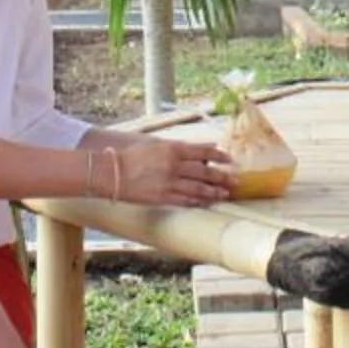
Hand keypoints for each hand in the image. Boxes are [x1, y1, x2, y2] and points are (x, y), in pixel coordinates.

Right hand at [106, 137, 234, 207]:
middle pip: (204, 172)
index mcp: (172, 149)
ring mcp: (169, 183)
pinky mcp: (162, 197)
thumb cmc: (134, 156)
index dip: (219, 156)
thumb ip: (181, 147)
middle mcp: (173, 166)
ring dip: (213, 192)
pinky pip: (185, 200)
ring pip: (198, 189)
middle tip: (235, 180)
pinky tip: (205, 202)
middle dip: (222, 177)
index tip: (229, 159)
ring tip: (224, 194)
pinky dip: (197, 201)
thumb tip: (204, 147)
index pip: (202, 152)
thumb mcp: (157, 145)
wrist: (113, 172)